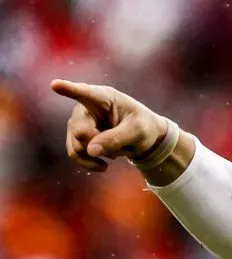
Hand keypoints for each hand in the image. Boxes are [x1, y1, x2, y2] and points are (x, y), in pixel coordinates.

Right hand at [51, 79, 167, 171]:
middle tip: (119, 145)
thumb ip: (116, 138)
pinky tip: (104, 166)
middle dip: (98, 144)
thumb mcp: (137, 131)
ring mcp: (78, 122)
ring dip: (96, 155)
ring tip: (115, 153)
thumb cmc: (142, 127)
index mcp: (104, 97)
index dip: (69, 89)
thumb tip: (90, 150)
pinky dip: (89, 164)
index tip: (55, 85)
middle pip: (80, 131)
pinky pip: (74, 154)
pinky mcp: (76, 137)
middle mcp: (85, 108)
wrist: (141, 138)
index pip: (85, 93)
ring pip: (76, 145)